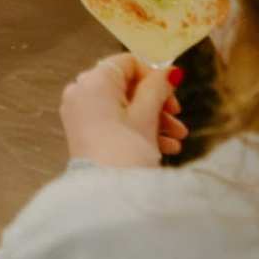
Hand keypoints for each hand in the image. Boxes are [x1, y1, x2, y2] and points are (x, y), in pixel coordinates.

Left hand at [58, 55, 182, 170]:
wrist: (105, 196)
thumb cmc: (126, 152)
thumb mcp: (147, 116)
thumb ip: (158, 88)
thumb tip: (169, 70)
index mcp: (94, 81)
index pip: (128, 63)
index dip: (154, 75)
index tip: (172, 92)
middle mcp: (81, 93)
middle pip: (127, 87)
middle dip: (157, 103)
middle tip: (178, 117)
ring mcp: (80, 114)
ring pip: (123, 107)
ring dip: (153, 119)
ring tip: (177, 139)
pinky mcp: (84, 134)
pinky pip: (114, 123)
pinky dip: (137, 130)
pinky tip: (164, 147)